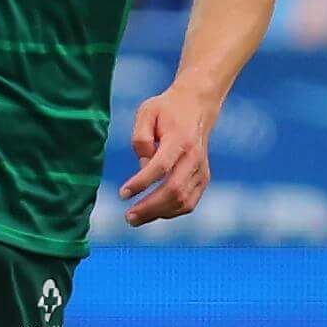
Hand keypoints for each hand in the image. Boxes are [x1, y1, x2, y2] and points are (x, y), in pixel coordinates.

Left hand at [119, 80, 217, 226]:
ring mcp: (201, 170)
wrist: (197, 107)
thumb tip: (143, 168)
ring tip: (135, 219)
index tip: (122, 194)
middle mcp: (194, 157)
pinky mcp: (203, 179)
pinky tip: (153, 213)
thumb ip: (141, 139)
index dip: (141, 183)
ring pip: (183, 201)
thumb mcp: (147, 112)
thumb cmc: (167, 110)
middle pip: (174, 189)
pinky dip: (170, 212)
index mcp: (180, 139)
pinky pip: (189, 203)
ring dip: (158, 214)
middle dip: (149, 207)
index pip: (161, 166)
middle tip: (128, 217)